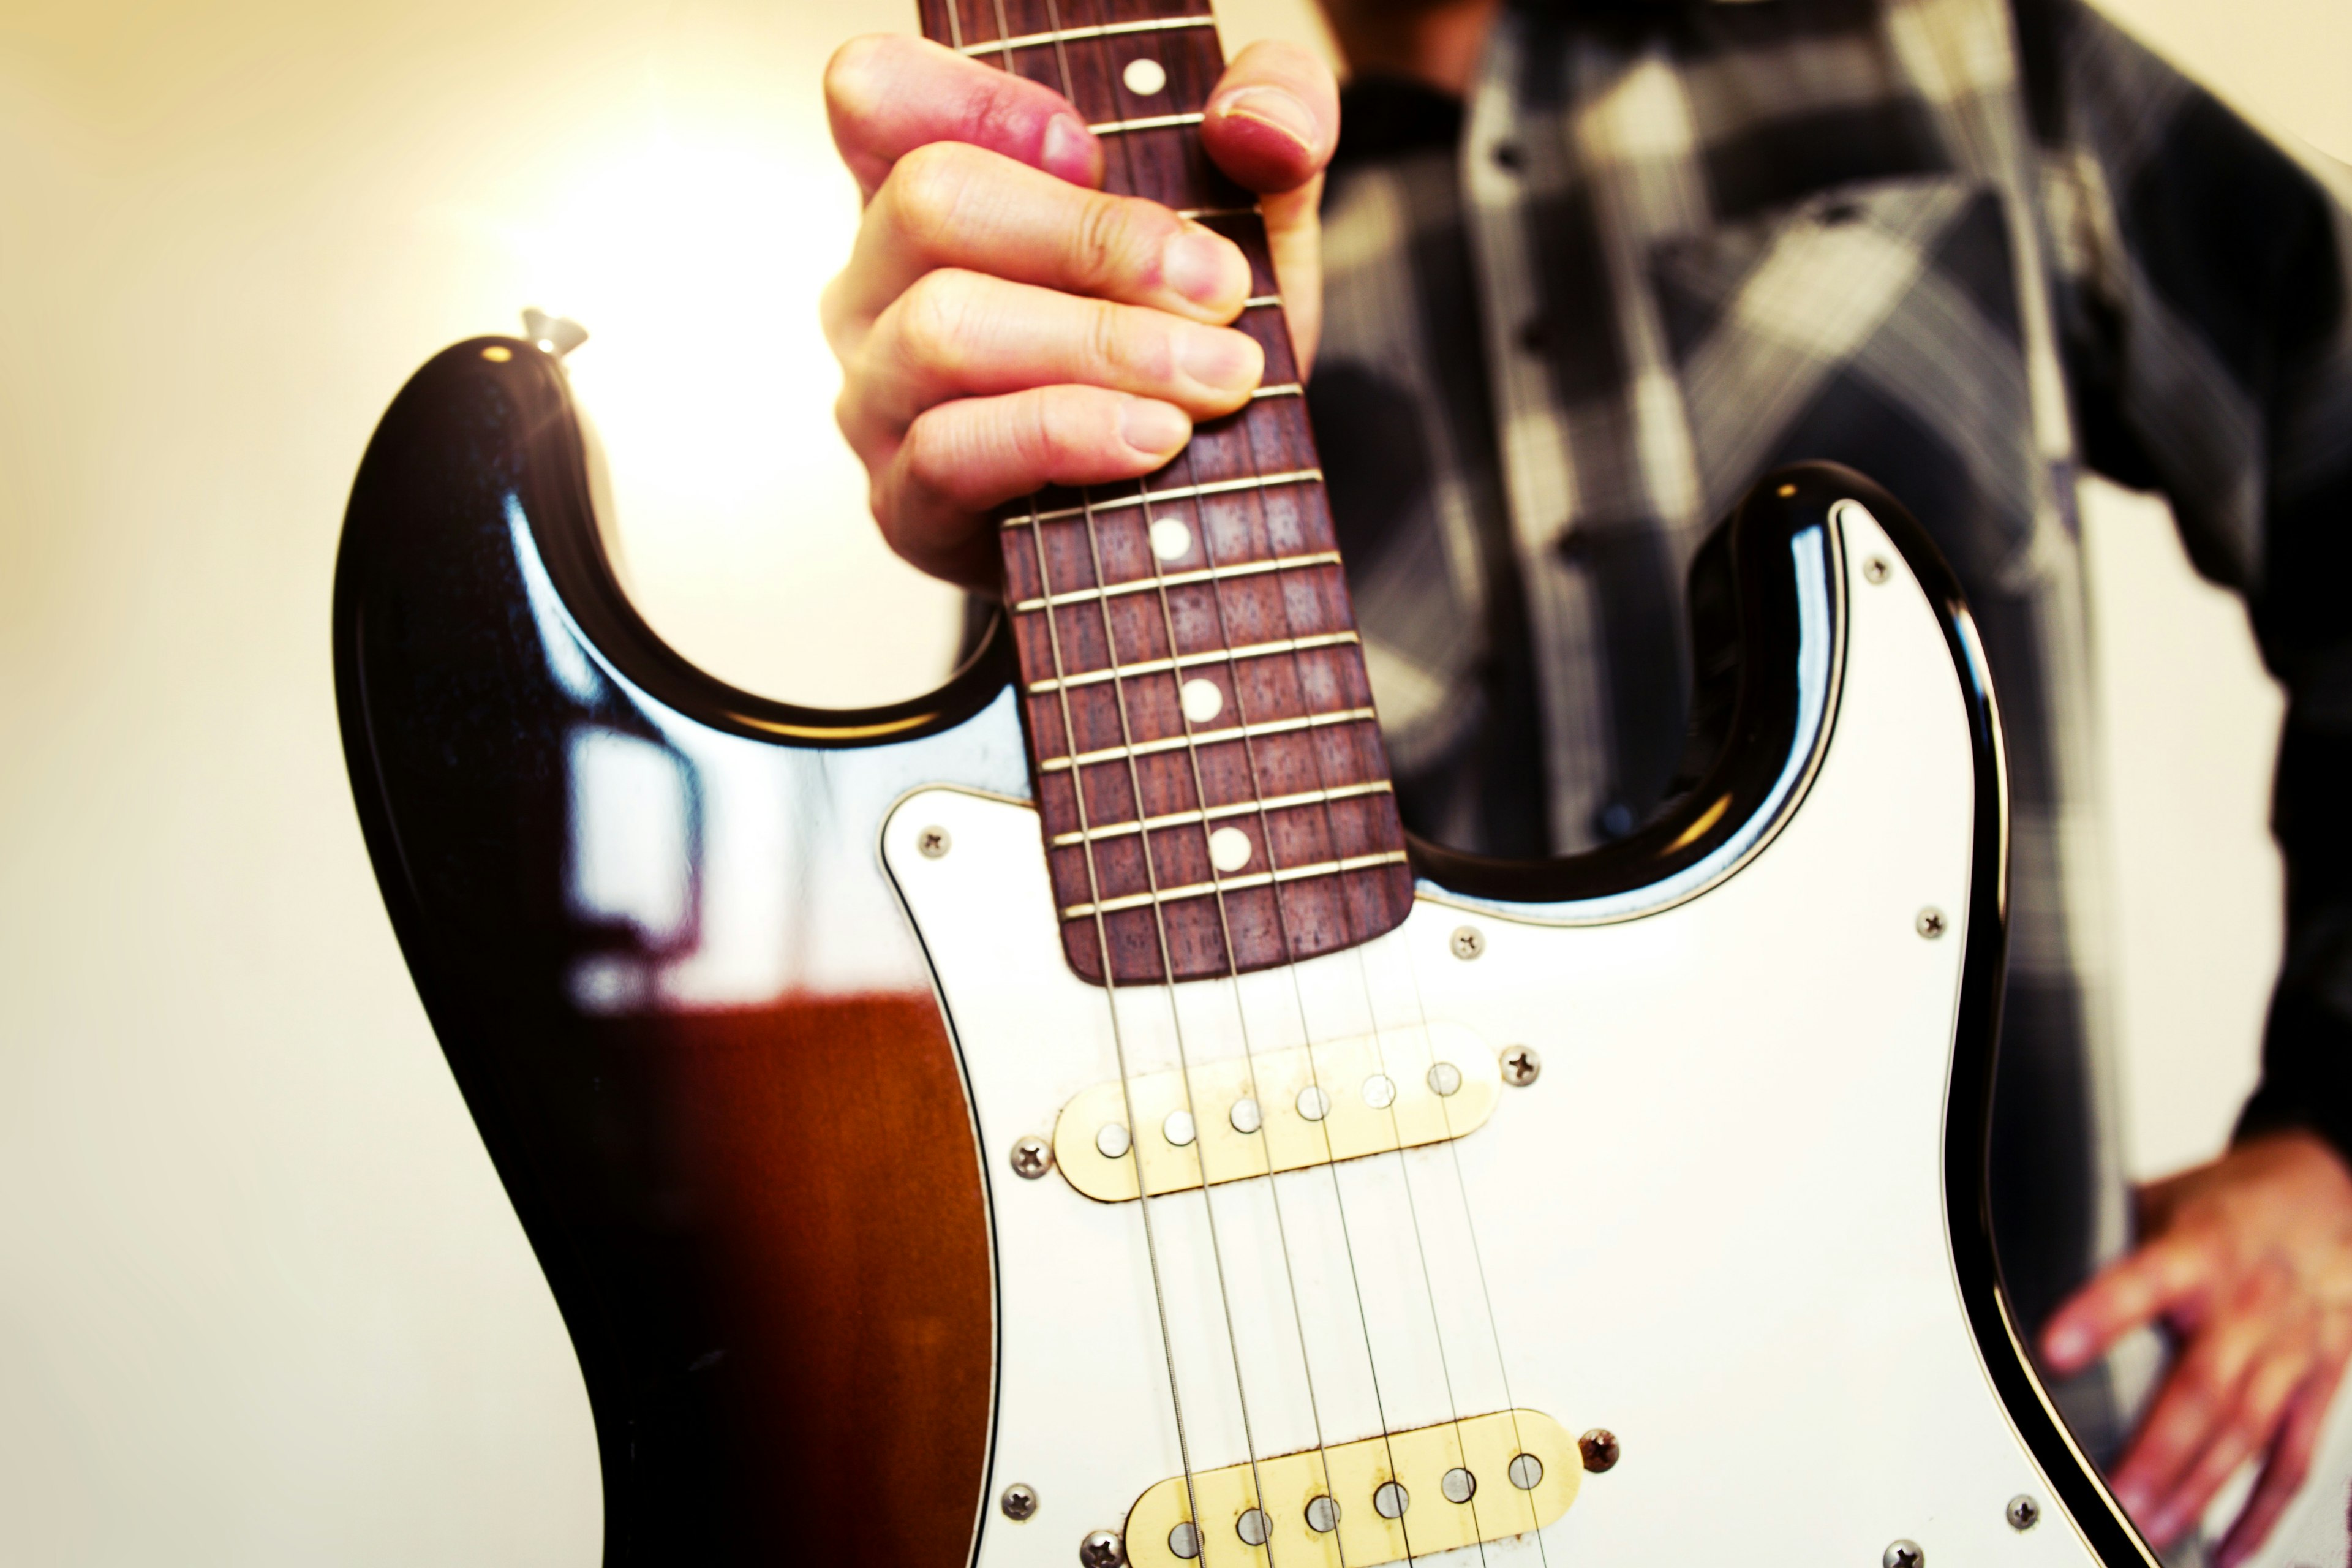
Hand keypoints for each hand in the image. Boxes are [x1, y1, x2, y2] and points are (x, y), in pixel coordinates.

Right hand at [820, 32, 1338, 587]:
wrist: (1199, 501)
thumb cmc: (1190, 334)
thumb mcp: (1255, 205)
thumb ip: (1277, 111)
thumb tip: (1253, 119)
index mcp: (931, 179)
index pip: (877, 90)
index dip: (975, 97)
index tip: (1093, 149)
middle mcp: (879, 279)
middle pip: (932, 201)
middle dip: (1094, 239)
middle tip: (1220, 289)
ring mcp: (879, 393)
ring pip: (942, 330)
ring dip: (1098, 347)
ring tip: (1213, 378)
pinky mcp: (905, 502)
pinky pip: (954, 451)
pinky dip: (1066, 435)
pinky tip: (1154, 438)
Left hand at [2041, 1130, 2351, 1563]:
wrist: (2331, 1191)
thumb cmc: (2232, 1202)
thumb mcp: (2163, 1197)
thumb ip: (2105, 1234)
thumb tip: (2017, 1250)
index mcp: (2199, 1251)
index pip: (2143, 1280)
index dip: (2101, 1313)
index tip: (2057, 1347)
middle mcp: (2248, 1305)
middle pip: (2205, 1385)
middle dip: (2160, 1446)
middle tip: (2116, 1489)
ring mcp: (2290, 1350)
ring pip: (2247, 1430)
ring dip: (2201, 1487)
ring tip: (2154, 1527)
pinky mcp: (2321, 1383)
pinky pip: (2294, 1456)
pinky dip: (2263, 1509)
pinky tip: (2230, 1546)